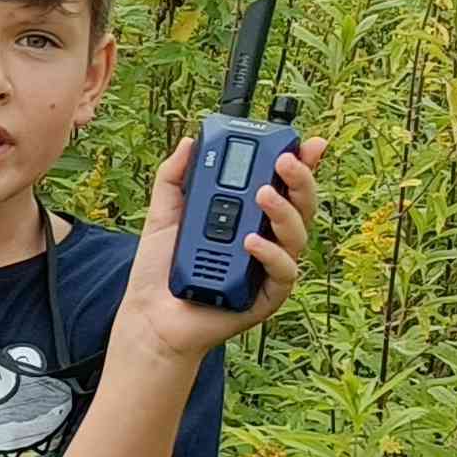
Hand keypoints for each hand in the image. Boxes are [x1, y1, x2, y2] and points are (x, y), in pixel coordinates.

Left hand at [124, 133, 325, 359]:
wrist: (148, 315)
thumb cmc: (160, 268)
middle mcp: (267, 238)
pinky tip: (251, 241)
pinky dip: (270, 254)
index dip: (301, 162)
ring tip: (263, 194)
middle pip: (300, 205)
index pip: (283, 184)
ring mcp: (269, 267)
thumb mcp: (164, 214)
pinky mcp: (266, 296)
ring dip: (284, 211)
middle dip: (299, 179)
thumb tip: (189, 142)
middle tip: (284, 161)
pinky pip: (282, 272)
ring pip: (297, 235)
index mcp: (249, 215)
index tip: (307, 142)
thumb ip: (174, 177)